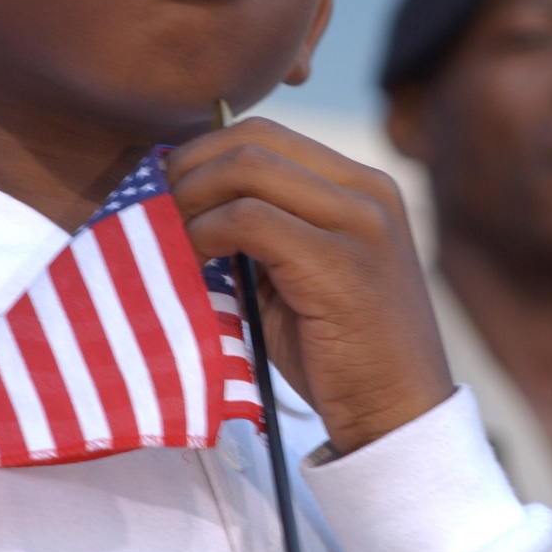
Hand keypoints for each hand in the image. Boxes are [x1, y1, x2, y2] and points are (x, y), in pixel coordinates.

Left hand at [167, 117, 453, 453]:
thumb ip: (265, 231)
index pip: (268, 135)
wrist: (397, 417)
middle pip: (254, 140)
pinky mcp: (339, 263)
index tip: (167, 189)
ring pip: (248, 170)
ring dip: (191, 198)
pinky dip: (205, 233)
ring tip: (165, 235)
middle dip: (190, 165)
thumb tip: (186, 201)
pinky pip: (249, 220)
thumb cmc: (342, 355)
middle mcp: (369, 192)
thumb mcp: (304, 275)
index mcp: (364, 186)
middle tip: (153, 207)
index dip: (205, 151)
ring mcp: (360, 223)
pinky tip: (191, 261)